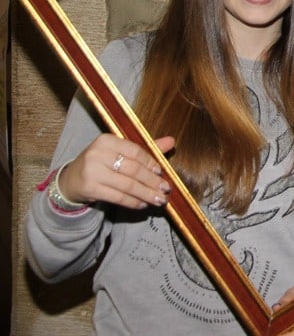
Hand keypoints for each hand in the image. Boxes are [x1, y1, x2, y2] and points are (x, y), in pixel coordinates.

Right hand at [58, 133, 174, 208]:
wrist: (71, 179)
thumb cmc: (101, 163)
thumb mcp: (120, 152)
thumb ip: (145, 148)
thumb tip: (171, 141)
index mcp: (107, 140)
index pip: (135, 151)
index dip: (151, 163)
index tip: (162, 172)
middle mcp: (98, 153)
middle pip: (133, 169)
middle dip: (152, 181)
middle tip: (166, 190)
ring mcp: (92, 171)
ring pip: (127, 185)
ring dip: (146, 194)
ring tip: (159, 200)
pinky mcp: (89, 188)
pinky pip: (117, 197)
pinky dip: (132, 201)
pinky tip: (143, 204)